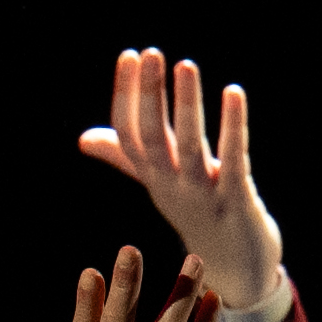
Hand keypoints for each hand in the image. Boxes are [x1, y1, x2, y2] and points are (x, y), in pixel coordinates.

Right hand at [76, 47, 290, 321]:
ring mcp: (204, 195)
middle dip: (150, 95)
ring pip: (191, 148)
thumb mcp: (158, 183)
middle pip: (153, 138)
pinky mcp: (238, 200)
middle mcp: (172, 186)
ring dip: (187, 105)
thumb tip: (83, 138)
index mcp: (154, 177)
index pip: (129, 134)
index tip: (129, 55)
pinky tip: (234, 92)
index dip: (127, 96)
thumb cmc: (198, 215)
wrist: (237, 268)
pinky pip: (234, 160)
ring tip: (184, 65)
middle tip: (151, 53)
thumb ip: (125, 157)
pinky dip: (234, 126)